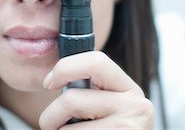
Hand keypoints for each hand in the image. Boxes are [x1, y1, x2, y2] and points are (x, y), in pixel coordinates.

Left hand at [39, 51, 153, 129]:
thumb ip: (91, 90)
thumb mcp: (107, 106)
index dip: (65, 67)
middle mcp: (135, 106)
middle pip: (72, 99)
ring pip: (67, 129)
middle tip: (53, 124)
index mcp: (129, 89)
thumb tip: (54, 78)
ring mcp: (128, 129)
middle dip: (52, 114)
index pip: (96, 61)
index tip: (49, 82)